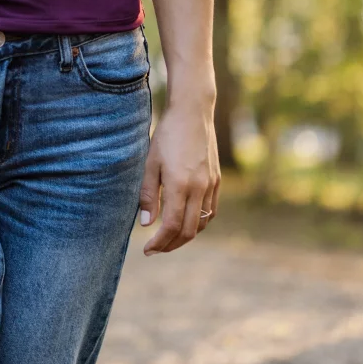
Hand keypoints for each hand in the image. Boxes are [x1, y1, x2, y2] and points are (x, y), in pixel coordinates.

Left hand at [138, 96, 219, 254]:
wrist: (193, 113)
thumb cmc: (167, 136)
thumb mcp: (150, 163)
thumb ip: (148, 195)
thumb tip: (146, 224)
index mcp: (180, 185)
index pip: (171, 226)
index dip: (159, 242)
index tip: (147, 249)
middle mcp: (199, 189)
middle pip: (188, 231)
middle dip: (171, 245)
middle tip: (155, 248)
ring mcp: (210, 185)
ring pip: (201, 223)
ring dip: (185, 236)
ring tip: (168, 238)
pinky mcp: (216, 180)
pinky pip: (210, 211)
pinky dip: (198, 223)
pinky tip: (185, 221)